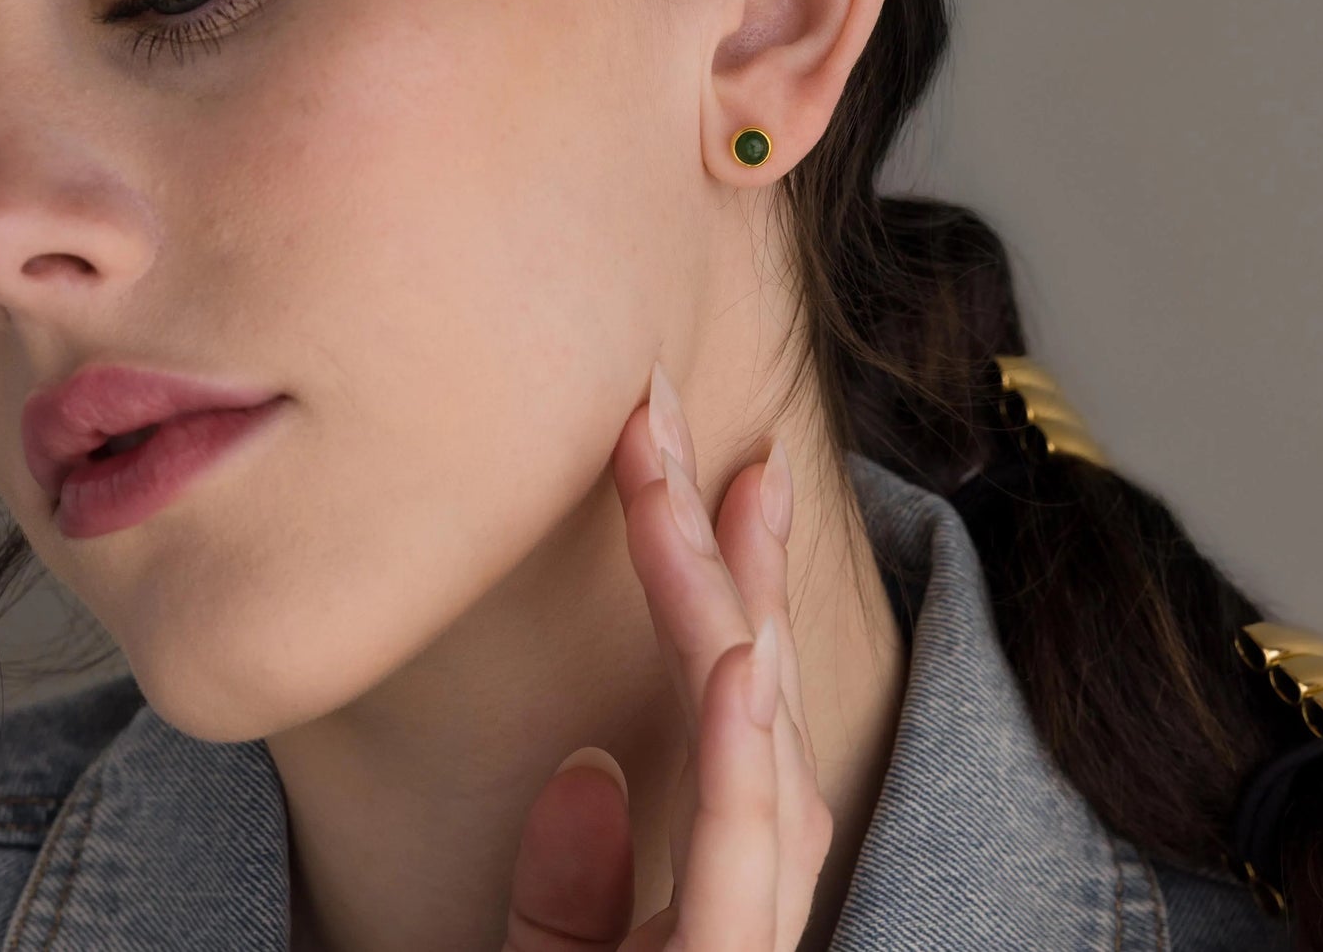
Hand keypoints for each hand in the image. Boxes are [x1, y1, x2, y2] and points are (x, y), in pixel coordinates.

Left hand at [502, 361, 834, 950]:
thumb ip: (564, 904)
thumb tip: (584, 771)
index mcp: (712, 891)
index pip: (735, 716)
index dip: (730, 586)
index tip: (721, 474)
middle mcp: (747, 899)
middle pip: (757, 701)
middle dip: (734, 553)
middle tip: (694, 422)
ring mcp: (747, 946)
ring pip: (758, 750)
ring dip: (737, 607)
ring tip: (731, 485)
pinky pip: (741, 871)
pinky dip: (741, 762)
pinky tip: (739, 658)